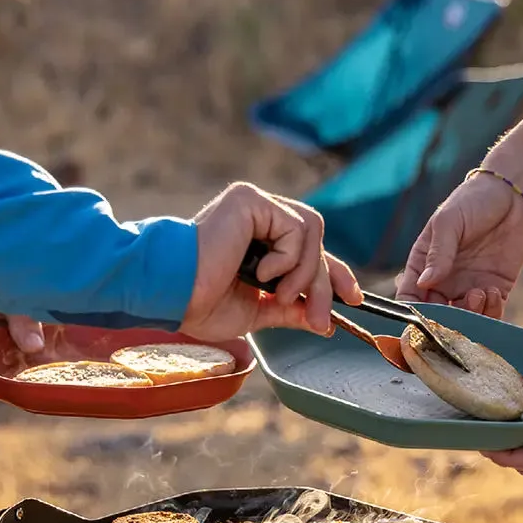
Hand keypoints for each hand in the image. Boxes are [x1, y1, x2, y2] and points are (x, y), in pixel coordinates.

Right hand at [181, 182, 361, 341]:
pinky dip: (287, 259)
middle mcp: (258, 216)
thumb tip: (323, 322)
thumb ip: (289, 309)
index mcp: (258, 240)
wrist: (171, 294)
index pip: (308, 249)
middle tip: (319, 318)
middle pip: (315, 243)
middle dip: (323, 283)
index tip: (352, 298)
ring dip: (303, 273)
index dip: (334, 273)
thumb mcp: (256, 311)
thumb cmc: (198, 302)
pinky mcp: (250, 200)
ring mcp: (255, 205)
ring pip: (310, 234)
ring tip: (278, 294)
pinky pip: (295, 229)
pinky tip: (262, 273)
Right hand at [396, 172, 522, 316]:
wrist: (512, 195)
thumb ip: (438, 253)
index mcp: (423, 266)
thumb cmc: (471, 201)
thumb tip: (425, 283)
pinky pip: (491, 314)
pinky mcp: (496, 289)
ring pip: (464, 320)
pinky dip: (491, 312)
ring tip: (478, 293)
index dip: (411, 314)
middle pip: (436, 316)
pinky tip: (493, 292)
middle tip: (455, 315)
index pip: (410, 298)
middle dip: (444, 322)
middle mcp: (444, 282)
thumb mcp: (448, 222)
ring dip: (470, 316)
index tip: (421, 320)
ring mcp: (469, 287)